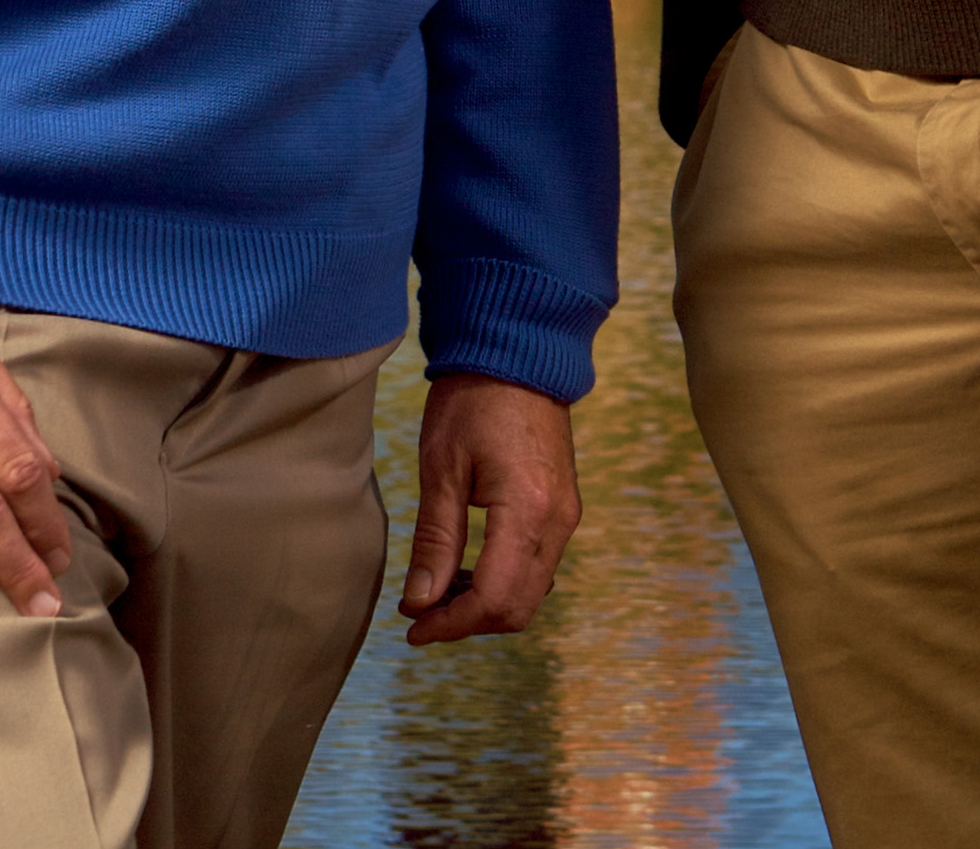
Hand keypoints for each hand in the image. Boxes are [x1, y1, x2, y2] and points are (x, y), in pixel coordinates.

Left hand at [398, 372, 580, 646]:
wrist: (518, 352)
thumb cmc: (473, 400)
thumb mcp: (442, 467)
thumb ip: (435, 540)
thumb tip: (420, 603)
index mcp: (528, 512)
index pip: (494, 600)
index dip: (451, 625)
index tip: (413, 628)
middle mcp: (559, 522)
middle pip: (518, 608)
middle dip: (468, 622)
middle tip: (421, 614)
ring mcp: (567, 515)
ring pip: (532, 593)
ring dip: (486, 605)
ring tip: (437, 590)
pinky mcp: (565, 507)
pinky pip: (539, 566)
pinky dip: (505, 582)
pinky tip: (468, 567)